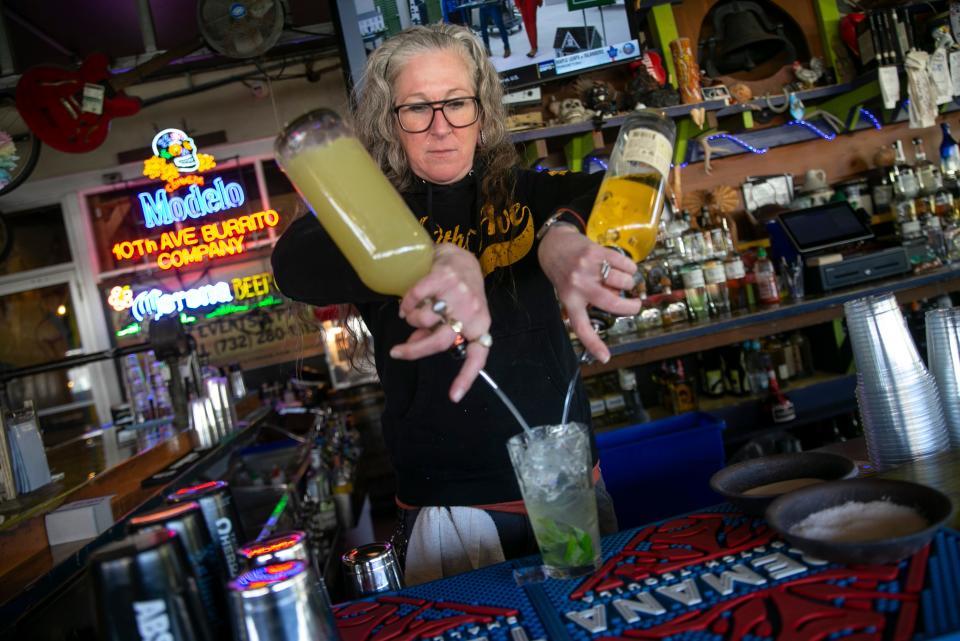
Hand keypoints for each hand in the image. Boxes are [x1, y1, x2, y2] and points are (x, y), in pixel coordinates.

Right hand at [390, 243, 491, 402]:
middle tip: (397, 353)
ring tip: (413, 313)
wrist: (461, 258)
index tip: (453, 397)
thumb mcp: (454, 317)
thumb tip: (412, 346)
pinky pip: (415, 298)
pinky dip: (406, 304)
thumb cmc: (458, 293)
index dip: (466, 378)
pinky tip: (405, 305)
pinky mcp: (445, 277)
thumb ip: (434, 334)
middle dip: (414, 351)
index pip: (478, 356)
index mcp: (480, 326)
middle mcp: (472, 312)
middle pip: (439, 342)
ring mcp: (459, 294)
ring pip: (423, 319)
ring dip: (412, 319)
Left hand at [537, 224, 640, 362]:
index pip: (581, 327)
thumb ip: (587, 300)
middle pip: (612, 303)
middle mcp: (578, 285)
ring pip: (623, 282)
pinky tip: (624, 268)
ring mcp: (587, 268)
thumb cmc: (563, 271)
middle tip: (635, 306)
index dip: (594, 344)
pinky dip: (630, 268)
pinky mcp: (597, 252)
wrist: (554, 243)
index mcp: (569, 300)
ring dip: (628, 283)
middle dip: (630, 307)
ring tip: (621, 280)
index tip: (605, 357)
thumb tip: (617, 302)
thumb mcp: (567, 291)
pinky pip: (625, 264)